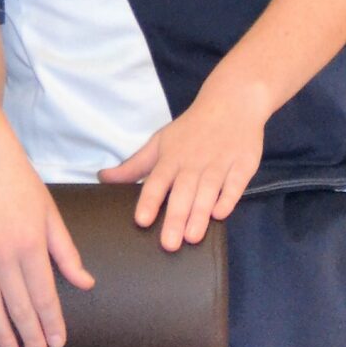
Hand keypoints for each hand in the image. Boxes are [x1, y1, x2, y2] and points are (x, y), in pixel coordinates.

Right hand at [0, 114, 92, 346]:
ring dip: (1, 334)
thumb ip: (66, 252)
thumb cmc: (20, 181)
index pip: (44, 296)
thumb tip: (85, 283)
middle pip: (18, 307)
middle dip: (30, 338)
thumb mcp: (51, 214)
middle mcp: (3, 254)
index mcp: (31, 244)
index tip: (58, 344)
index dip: (52, 324)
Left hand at [101, 70, 265, 250]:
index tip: (142, 220)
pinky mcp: (242, 164)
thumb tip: (103, 178)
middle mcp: (193, 162)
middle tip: (169, 244)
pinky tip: (220, 214)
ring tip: (192, 237)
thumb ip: (133, 166)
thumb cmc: (191, 128)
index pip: (157, 181)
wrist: (231, 102)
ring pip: (207, 191)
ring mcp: (219, 163)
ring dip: (199, 213)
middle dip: (176, 217)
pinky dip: (228, 198)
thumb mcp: (159, 143)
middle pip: (183, 192)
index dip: (149, 201)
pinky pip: (235, 183)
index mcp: (171, 157)